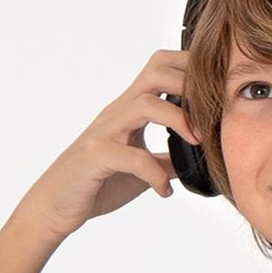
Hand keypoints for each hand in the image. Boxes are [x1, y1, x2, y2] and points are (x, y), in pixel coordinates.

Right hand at [18, 51, 199, 240]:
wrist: (55, 205)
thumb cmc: (96, 183)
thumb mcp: (141, 169)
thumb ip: (166, 159)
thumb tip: (195, 159)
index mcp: (130, 109)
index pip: (161, 67)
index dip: (190, 69)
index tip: (216, 92)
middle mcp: (118, 112)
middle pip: (156, 71)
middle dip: (189, 86)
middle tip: (210, 114)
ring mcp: (106, 131)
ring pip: (145, 104)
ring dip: (178, 120)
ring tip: (195, 144)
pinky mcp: (96, 156)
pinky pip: (132, 156)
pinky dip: (155, 174)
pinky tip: (165, 191)